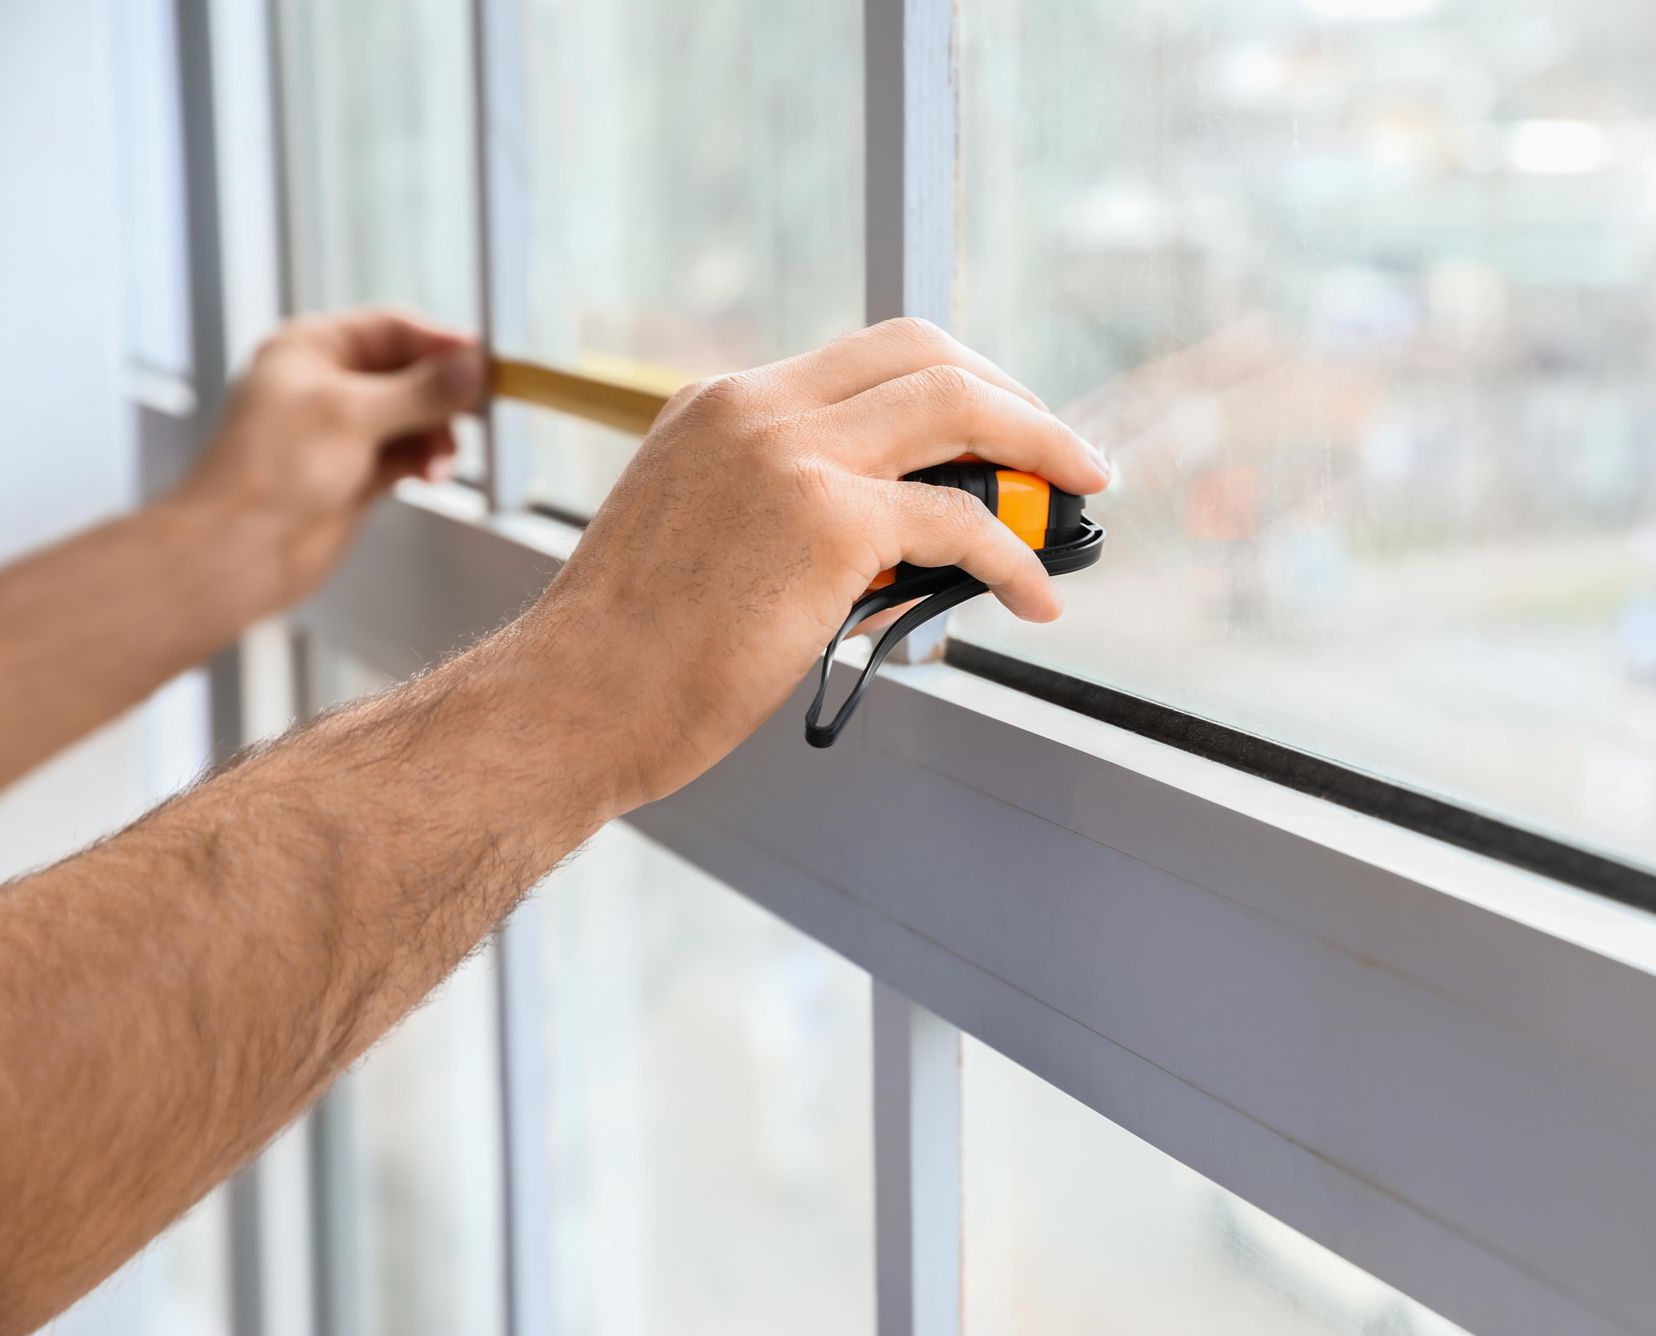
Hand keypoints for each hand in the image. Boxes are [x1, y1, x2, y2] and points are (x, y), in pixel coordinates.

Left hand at [174, 308, 486, 605]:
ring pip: (416, 417)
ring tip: (442, 461)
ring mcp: (344, 430)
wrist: (239, 548)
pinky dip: (427, 461)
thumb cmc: (270, 470)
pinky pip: (409, 454)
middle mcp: (328, 384)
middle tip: (477, 410)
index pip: (392, 329)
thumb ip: (421, 390)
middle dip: (443, 395)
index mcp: (311, 349)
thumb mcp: (352, 415)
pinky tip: (432, 475)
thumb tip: (472, 367)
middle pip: (410, 373)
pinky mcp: (358, 471)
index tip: (482, 359)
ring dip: (438, 436)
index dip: (439, 343)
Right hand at [517, 318, 1111, 810]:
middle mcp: (759, 406)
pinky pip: (961, 520)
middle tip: (1061, 449)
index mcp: (723, 403)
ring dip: (1041, 445)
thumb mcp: (703, 534)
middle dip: (1011, 393)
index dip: (949, 381)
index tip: (996, 422)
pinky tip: (1036, 594)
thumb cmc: (634, 651)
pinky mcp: (828, 520)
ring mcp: (794, 453)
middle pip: (924, 350)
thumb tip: (908, 546)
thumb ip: (790, 510)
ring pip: (959, 406)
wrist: (573, 701)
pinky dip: (1015, 556)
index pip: (865, 357)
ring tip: (1082, 492)